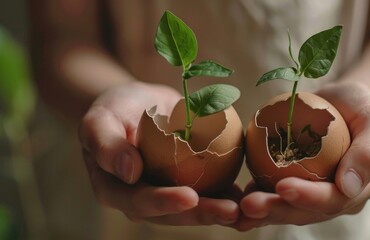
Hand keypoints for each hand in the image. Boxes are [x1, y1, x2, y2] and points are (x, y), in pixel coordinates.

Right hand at [79, 81, 240, 225]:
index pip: (140, 202)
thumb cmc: (115, 109)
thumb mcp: (100, 119)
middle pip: (174, 213)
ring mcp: (169, 193)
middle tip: (230, 211)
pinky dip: (229, 195)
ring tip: (246, 209)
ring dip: (221, 210)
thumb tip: (129, 173)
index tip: (189, 197)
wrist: (138, 104)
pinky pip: (210, 191)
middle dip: (203, 214)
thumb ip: (106, 144)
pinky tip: (249, 194)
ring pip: (196, 207)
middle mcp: (144, 199)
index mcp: (117, 191)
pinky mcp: (190, 183)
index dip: (165, 203)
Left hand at [235, 82, 369, 230]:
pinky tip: (235, 200)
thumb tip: (349, 188)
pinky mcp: (296, 186)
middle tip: (250, 205)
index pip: (335, 200)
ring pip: (287, 209)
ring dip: (262, 210)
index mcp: (361, 188)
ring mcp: (315, 195)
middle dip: (277, 210)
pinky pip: (275, 196)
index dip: (309, 197)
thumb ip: (369, 152)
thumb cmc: (361, 108)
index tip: (283, 186)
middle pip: (306, 212)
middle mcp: (338, 199)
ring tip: (238, 208)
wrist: (344, 104)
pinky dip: (256, 198)